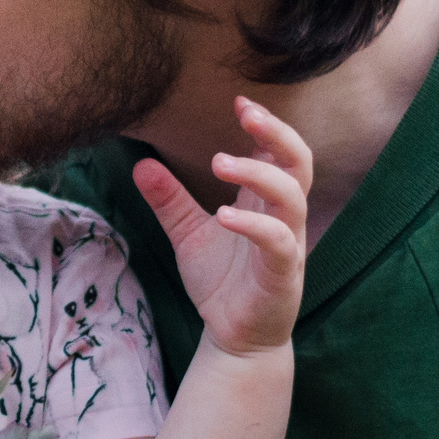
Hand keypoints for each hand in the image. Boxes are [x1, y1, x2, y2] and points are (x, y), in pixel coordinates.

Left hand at [132, 96, 310, 360]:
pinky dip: (253, 225)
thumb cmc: (221, 281)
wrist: (235, 337)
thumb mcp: (187, 234)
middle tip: (246, 112)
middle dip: (277, 134)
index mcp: (265, 201)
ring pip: (292, 197)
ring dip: (258, 174)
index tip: (239, 101)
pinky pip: (278, 242)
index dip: (266, 125)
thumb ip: (169, 200)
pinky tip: (223, 214)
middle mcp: (283, 216)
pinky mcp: (283, 274)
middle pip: (299, 163)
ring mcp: (288, 244)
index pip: (280, 152)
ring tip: (218, 163)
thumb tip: (140, 164)